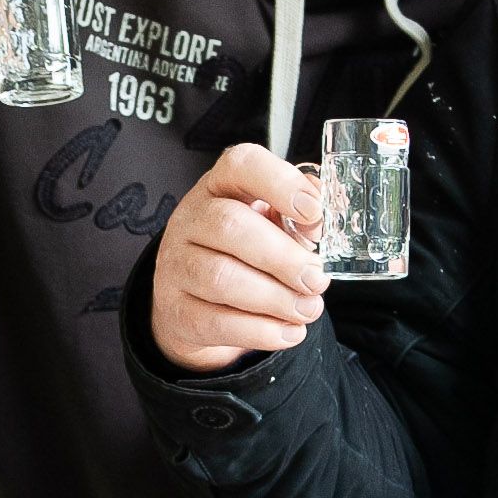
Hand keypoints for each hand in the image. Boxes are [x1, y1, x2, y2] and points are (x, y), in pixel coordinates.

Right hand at [151, 145, 327, 370]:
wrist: (194, 297)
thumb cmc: (243, 250)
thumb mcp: (270, 221)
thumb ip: (298, 214)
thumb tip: (321, 220)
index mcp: (221, 185)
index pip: (242, 165)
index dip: (280, 183)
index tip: (314, 213)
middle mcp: (191, 218)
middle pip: (230, 226)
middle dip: (282, 257)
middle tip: (317, 279)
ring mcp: (176, 264)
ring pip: (221, 278)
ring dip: (275, 298)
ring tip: (308, 308)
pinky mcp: (175, 309)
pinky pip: (216, 322)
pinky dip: (260, 331)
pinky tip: (289, 331)